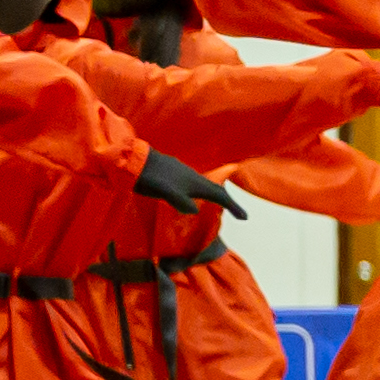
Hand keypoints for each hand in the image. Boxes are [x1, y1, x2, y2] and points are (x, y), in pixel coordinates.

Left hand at [133, 148, 249, 218]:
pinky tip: (192, 195)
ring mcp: (183, 173)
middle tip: (236, 212)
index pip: (219, 195)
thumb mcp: (166, 192)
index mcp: (194, 182)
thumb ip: (181, 201)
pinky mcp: (174, 173)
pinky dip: (200, 192)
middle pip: (215, 189)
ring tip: (217, 205)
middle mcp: (192, 176)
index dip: (233, 206)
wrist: (134, 162)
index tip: (245, 217)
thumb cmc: (151, 178)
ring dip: (214, 195)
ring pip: (204, 185)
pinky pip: (194, 184)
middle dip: (227, 201)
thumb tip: (194, 211)